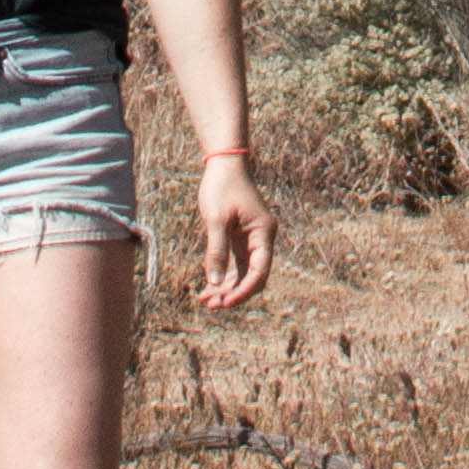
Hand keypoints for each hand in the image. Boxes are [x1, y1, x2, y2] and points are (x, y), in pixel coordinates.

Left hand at [194, 153, 275, 309]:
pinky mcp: (242, 239)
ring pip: (244, 273)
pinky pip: (237, 264)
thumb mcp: (216, 219)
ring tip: (205, 300)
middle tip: (210, 305)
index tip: (225, 302)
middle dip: (233, 293)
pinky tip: (209, 286)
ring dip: (227, 287)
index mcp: (263, 233)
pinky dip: (225, 276)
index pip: (260, 271)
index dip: (244, 291)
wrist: (223, 164)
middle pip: (253, 277)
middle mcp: (262, 238)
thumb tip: (214, 283)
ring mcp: (253, 239)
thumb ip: (216, 251)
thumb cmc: (222, 187)